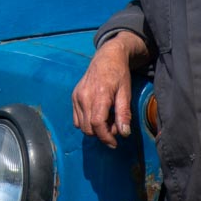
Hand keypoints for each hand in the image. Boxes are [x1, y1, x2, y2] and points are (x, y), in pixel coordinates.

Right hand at [72, 33, 147, 148]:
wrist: (107, 57)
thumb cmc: (119, 74)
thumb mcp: (126, 93)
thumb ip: (124, 114)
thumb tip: (124, 134)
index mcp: (99, 95)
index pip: (97, 124)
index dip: (106, 137)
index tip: (114, 143)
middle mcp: (84, 97)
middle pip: (88, 128)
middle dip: (102, 134)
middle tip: (115, 127)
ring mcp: (77, 97)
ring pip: (81, 125)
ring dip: (94, 129)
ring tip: (107, 120)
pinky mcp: (74, 97)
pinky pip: (76, 118)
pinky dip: (86, 122)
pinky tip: (97, 115)